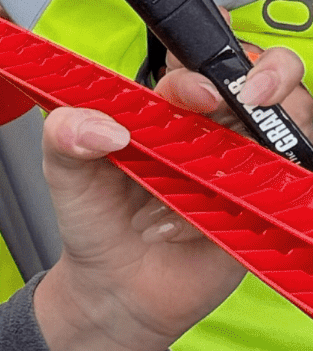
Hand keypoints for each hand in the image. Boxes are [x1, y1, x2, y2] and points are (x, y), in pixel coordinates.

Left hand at [34, 43, 307, 350]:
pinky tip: (230, 204)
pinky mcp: (261, 210)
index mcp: (161, 107)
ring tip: (238, 143)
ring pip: (288, 123)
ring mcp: (239, 167)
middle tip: (252, 94)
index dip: (201, 66)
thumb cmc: (92, 216)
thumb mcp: (62, 167)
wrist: (115, 287)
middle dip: (269, 73)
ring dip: (281, 120)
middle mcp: (208, 129)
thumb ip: (65, 133)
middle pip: (259, 78)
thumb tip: (103, 128)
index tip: (194, 91)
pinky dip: (275, 187)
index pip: (193, 63)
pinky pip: (288, 186)